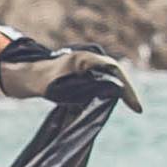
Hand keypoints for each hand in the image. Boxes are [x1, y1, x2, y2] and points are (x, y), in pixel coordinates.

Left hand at [0, 32, 141, 113]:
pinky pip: (102, 81)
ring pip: (110, 77)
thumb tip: (109, 94)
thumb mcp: (61, 89)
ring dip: (117, 91)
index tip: (135, 106)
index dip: (127, 87)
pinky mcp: (86, 71)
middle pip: (116, 73)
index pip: (114, 70)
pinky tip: (108, 105)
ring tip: (130, 106)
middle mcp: (90, 57)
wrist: (29, 75)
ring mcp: (89, 63)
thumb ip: (84, 91)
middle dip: (126, 91)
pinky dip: (107, 92)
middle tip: (137, 108)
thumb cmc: (42, 81)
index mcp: (85, 58)